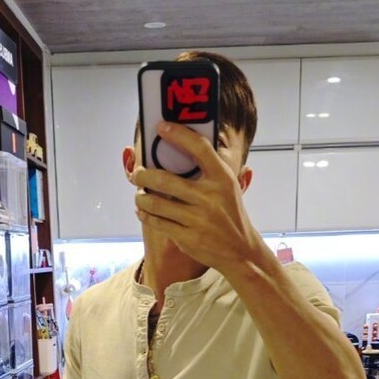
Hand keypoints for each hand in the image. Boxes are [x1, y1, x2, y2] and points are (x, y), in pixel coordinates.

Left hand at [131, 123, 259, 271]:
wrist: (240, 251)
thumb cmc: (229, 213)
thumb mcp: (227, 187)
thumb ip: (208, 169)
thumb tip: (175, 146)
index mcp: (223, 179)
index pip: (199, 148)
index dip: (178, 134)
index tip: (161, 127)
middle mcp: (211, 198)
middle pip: (165, 180)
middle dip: (143, 175)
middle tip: (137, 174)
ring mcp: (198, 220)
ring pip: (156, 204)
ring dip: (141, 198)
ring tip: (139, 195)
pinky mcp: (188, 239)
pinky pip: (158, 223)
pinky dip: (146, 216)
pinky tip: (142, 212)